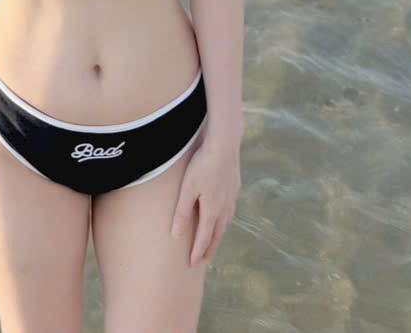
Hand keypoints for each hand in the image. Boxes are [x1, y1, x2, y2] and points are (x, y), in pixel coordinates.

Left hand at [170, 137, 241, 268]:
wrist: (224, 145)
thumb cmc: (202, 166)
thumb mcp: (187, 189)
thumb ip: (182, 212)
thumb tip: (175, 235)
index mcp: (212, 211)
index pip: (203, 237)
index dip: (197, 252)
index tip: (192, 264)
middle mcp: (224, 208)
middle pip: (217, 234)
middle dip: (209, 247)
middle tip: (203, 259)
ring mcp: (231, 198)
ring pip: (225, 223)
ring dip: (218, 234)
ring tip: (213, 241)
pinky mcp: (235, 187)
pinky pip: (230, 210)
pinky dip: (225, 219)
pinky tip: (223, 215)